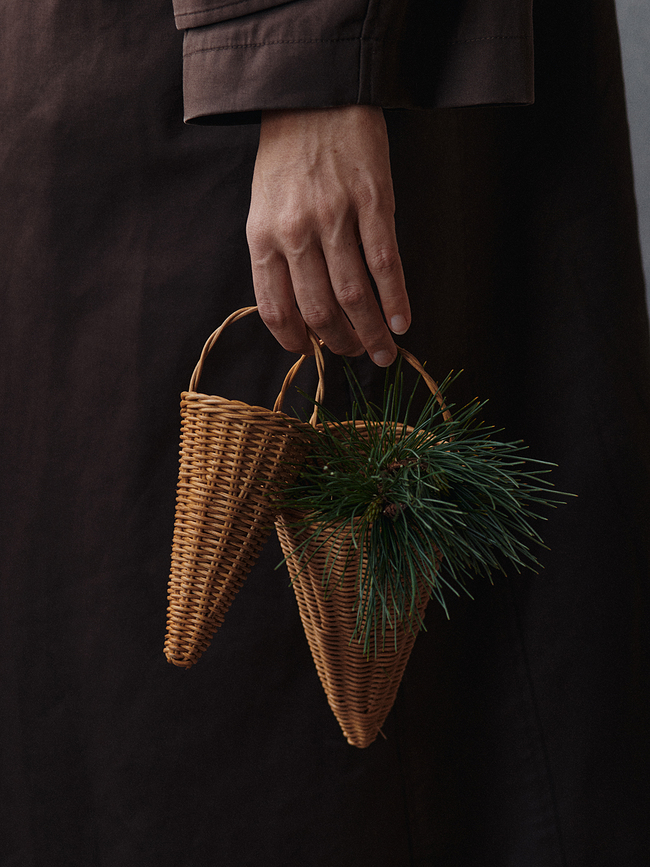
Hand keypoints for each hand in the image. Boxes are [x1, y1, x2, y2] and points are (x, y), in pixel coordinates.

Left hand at [246, 106, 409, 365]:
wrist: (314, 96)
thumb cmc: (287, 157)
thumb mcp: (264, 207)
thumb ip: (278, 255)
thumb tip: (302, 310)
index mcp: (263, 236)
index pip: (275, 307)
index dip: (294, 338)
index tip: (311, 350)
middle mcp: (296, 232)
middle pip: (320, 309)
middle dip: (340, 343)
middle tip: (356, 355)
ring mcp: (336, 217)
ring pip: (355, 294)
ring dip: (371, 332)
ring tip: (383, 352)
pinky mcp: (373, 202)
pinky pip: (386, 264)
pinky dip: (396, 300)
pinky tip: (402, 322)